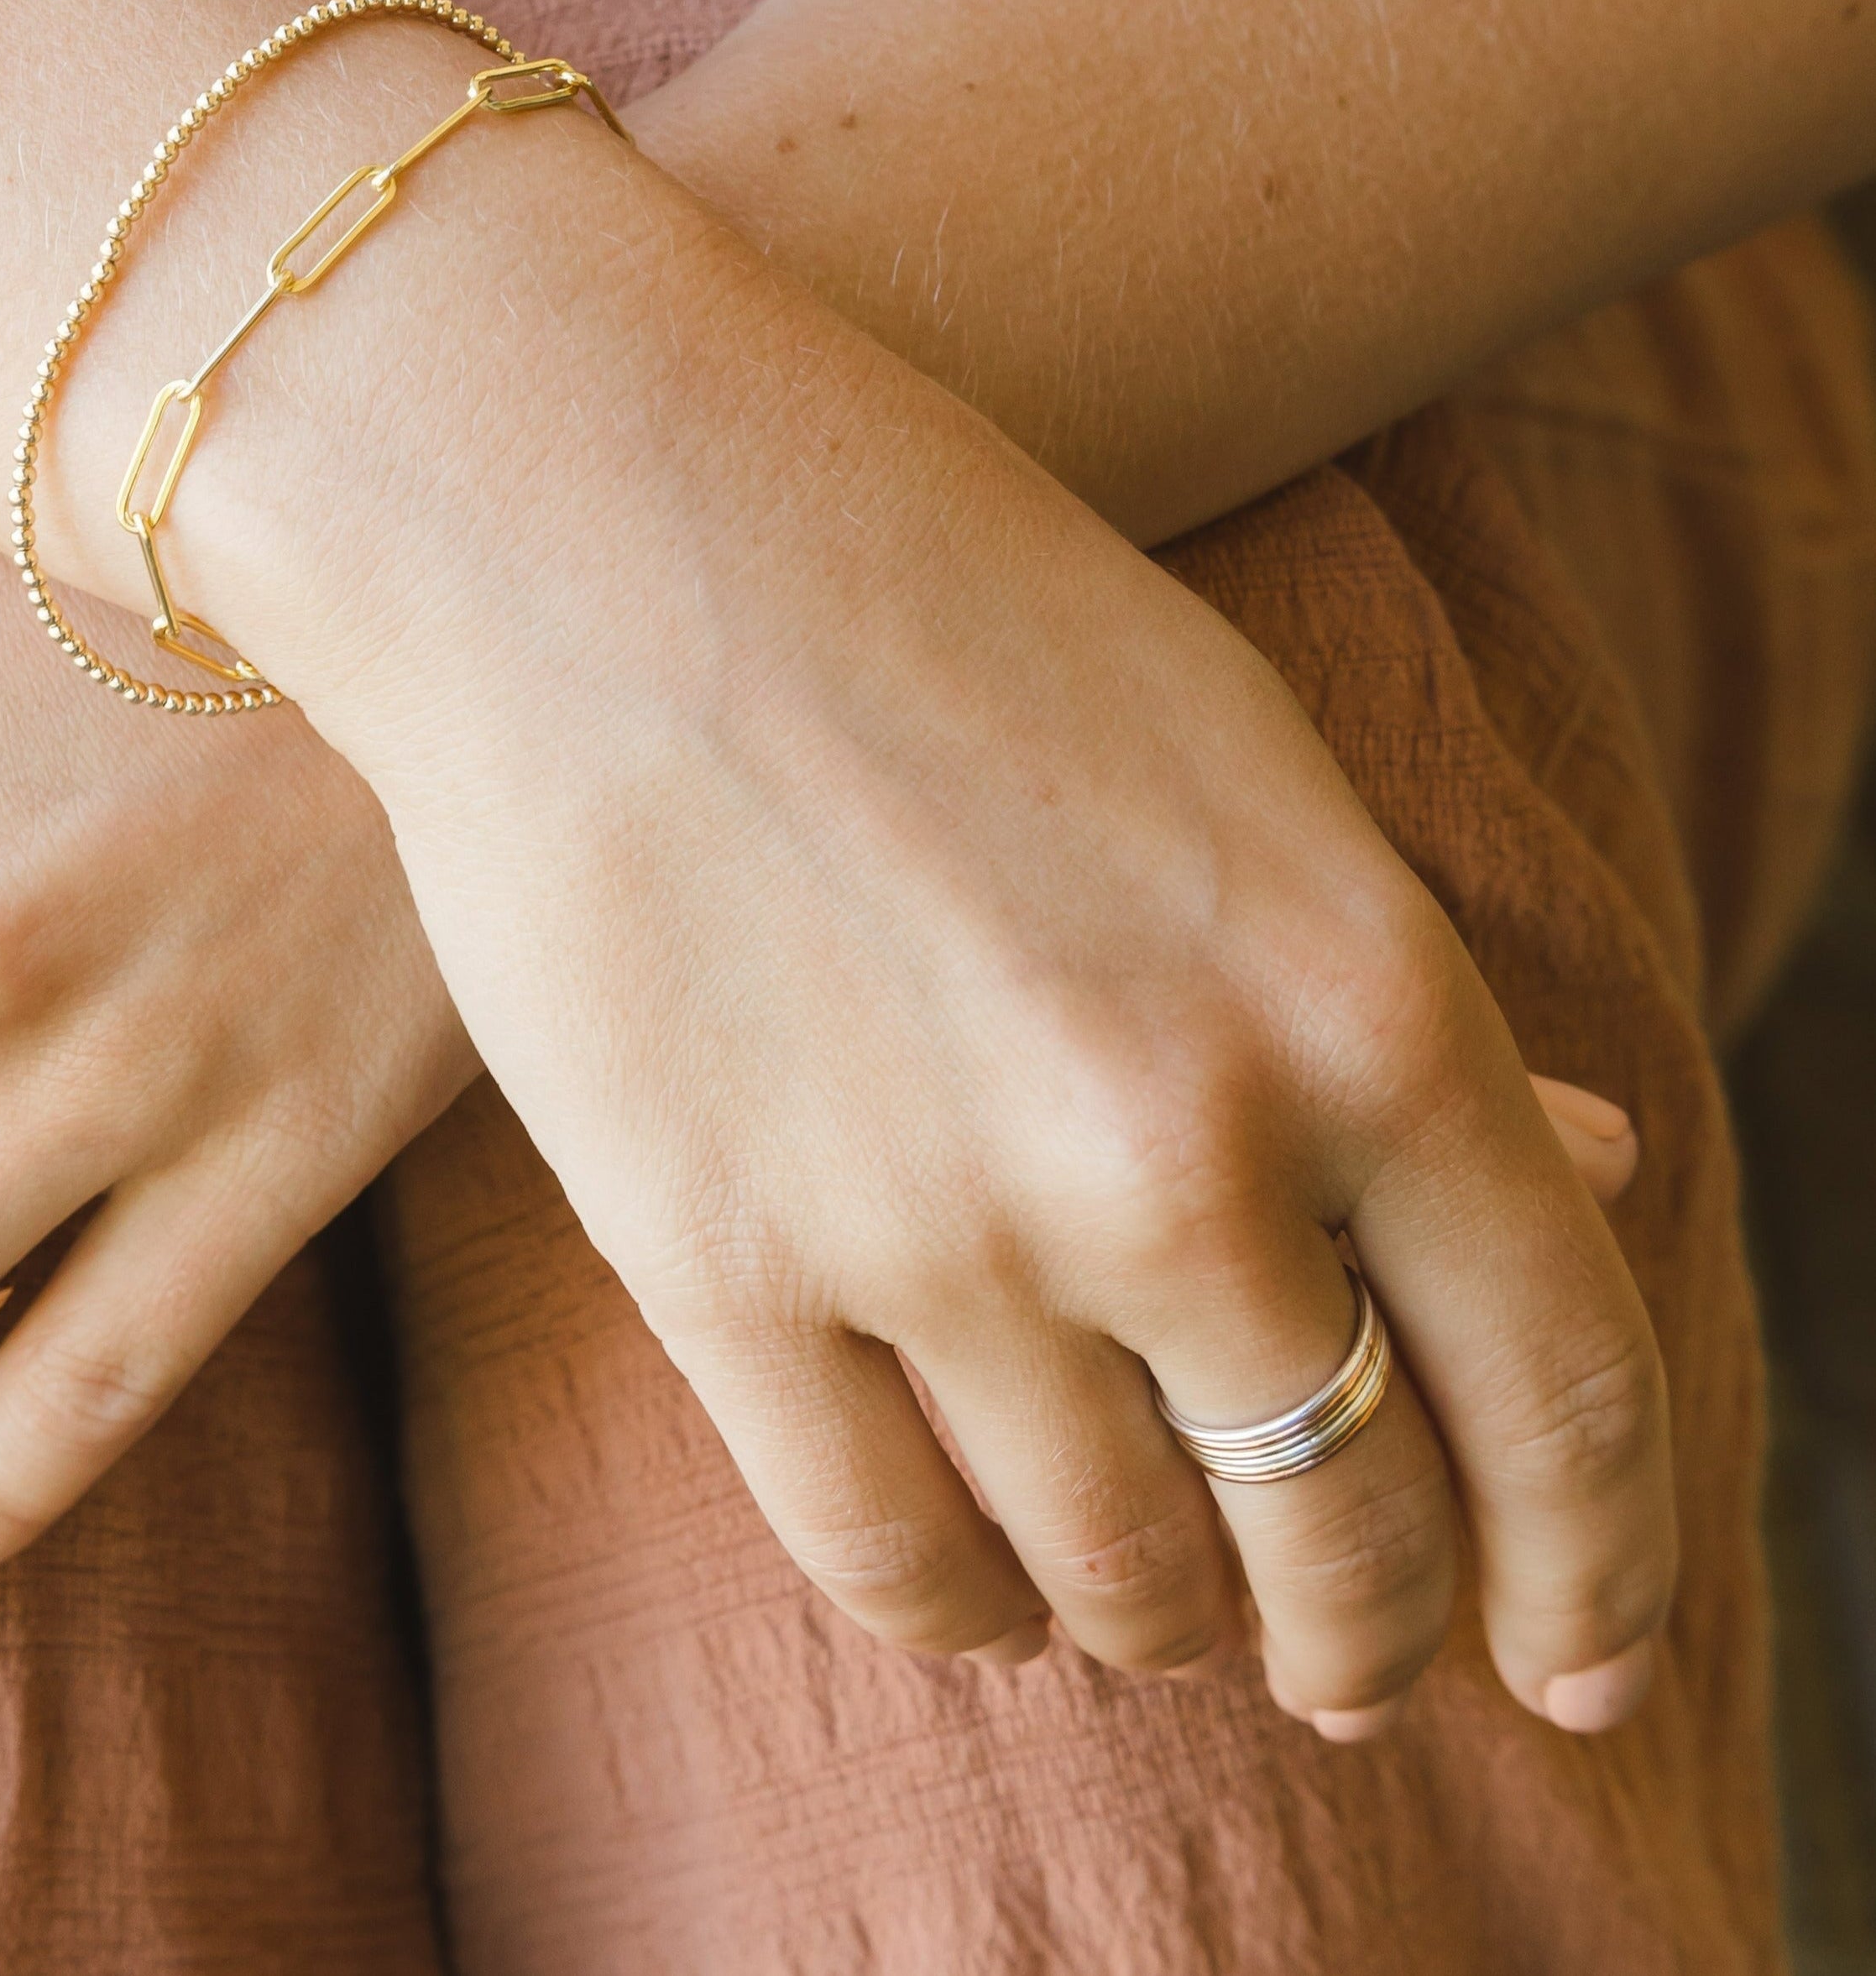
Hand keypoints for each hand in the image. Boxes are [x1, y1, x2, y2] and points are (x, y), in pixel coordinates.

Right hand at [158, 122, 1676, 1747]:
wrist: (582, 510)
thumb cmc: (926, 585)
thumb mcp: (1232, 752)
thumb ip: (1389, 1001)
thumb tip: (1591, 1171)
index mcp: (1357, 993)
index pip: (1564, 1391)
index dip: (1599, 1576)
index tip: (1580, 1670)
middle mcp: (1178, 1148)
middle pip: (1346, 1526)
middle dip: (1367, 1628)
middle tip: (1343, 1651)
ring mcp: (938, 1224)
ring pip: (1122, 1577)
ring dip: (1161, 1617)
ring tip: (1149, 1592)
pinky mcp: (718, 1268)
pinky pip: (890, 1558)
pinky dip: (966, 1608)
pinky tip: (980, 1581)